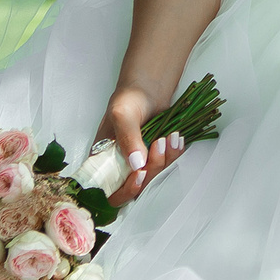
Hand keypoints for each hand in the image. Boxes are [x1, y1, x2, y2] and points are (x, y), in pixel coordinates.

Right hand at [94, 86, 185, 207]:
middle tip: (158, 144)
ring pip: (154, 178)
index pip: (108, 191)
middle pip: (136, 187)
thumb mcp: (123, 114)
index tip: (140, 174)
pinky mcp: (155, 158)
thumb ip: (127, 138)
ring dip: (166, 160)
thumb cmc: (129, 98)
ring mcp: (138, 164)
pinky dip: (174, 154)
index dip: (124, 190)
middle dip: (152, 168)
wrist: (149, 88)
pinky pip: (166, 166)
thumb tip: (136, 163)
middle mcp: (119, 166)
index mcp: (102, 160)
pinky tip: (176, 139)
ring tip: (169, 137)